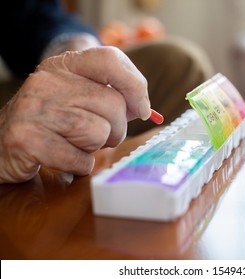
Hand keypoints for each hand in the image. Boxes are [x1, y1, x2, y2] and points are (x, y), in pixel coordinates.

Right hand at [0, 46, 150, 183]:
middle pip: (114, 105)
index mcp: (64, 65)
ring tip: (76, 144)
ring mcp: (36, 108)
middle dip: (116, 129)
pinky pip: (80, 159)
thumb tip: (144, 108)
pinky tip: (64, 158)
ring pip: (99, 132)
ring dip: (95, 147)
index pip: (110, 59)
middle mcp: (48, 81)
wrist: (1, 142)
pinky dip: (80, 165)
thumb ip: (111, 96)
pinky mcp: (28, 138)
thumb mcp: (78, 97)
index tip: (142, 109)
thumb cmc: (52, 122)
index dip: (135, 85)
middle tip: (100, 136)